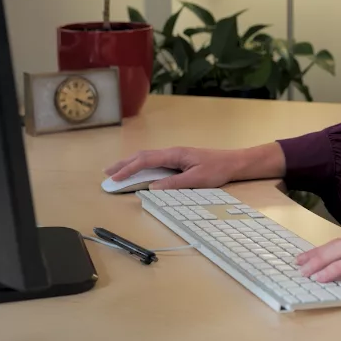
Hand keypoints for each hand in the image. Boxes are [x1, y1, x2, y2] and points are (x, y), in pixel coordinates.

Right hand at [104, 146, 247, 189]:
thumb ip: (174, 183)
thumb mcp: (196, 179)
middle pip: (142, 156)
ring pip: (148, 158)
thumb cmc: (217, 169)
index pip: (145, 160)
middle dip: (123, 164)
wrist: (233, 163)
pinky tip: (138, 172)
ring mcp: (175, 156)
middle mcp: (172, 152)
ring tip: (116, 172)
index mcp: (175, 154)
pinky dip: (142, 166)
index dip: (128, 169)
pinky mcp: (179, 161)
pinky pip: (155, 162)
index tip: (114, 178)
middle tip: (107, 173)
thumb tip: (152, 187)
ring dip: (131, 164)